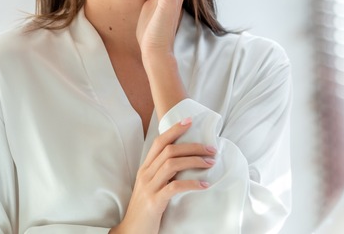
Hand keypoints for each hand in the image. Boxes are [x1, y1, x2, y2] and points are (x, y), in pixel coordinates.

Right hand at [111, 118, 214, 233]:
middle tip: (211, 149)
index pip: (159, 142)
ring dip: (194, 161)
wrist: (131, 232)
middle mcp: (145, 175)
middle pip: (169, 150)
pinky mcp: (154, 202)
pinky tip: (204, 184)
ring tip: (210, 163)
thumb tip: (185, 160)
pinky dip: (192, 183)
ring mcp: (149, 188)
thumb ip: (163, 173)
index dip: (174, 130)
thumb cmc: (145, 208)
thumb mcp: (151, 186)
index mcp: (145, 169)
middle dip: (192, 146)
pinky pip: (174, 187)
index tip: (190, 121)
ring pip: (172, 165)